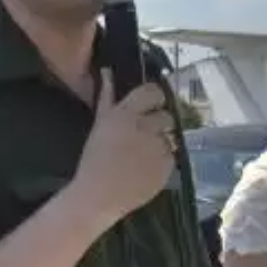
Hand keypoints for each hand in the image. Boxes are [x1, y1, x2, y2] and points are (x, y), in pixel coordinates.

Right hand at [70, 69, 175, 224]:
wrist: (98, 195)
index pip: (153, 92)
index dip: (155, 98)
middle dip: (159, 125)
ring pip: (169, 137)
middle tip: (144, 137)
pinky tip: (146, 169)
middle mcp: (144, 127)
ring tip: (142, 157)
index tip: (151, 106)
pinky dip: (162, 162)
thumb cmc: (94, 159)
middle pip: (166, 116)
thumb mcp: (99, 124)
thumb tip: (108, 71)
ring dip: (160, 144)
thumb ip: (107, 96)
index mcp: (125, 114)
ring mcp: (158, 147)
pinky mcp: (167, 166)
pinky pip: (171, 157)